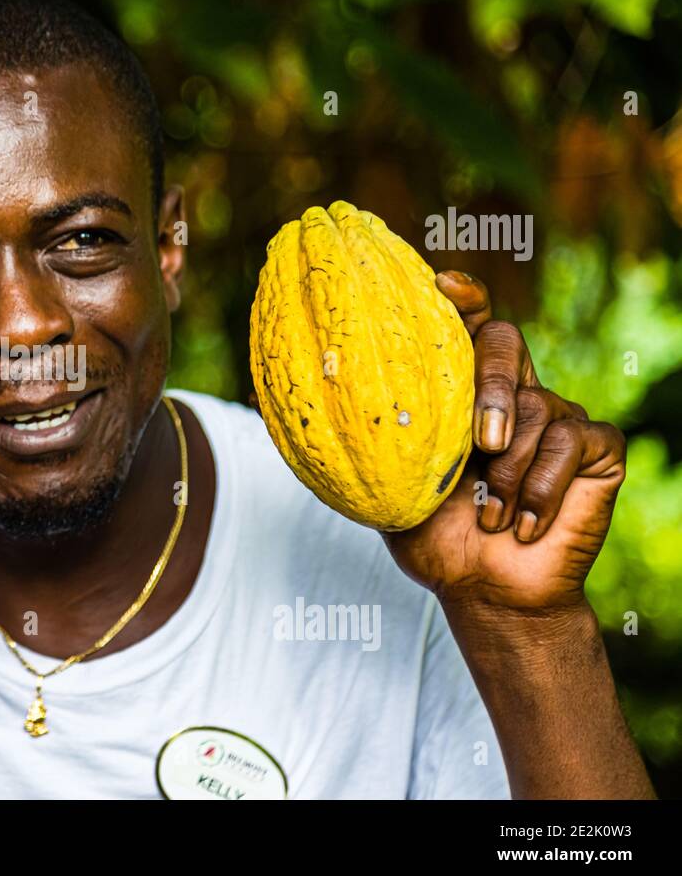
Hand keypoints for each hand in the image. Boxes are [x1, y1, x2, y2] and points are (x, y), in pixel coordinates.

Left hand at [383, 271, 625, 614]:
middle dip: (493, 384)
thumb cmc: (432, 537)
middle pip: (507, 342)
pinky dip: (543, 487)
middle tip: (481, 442)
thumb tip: (280, 390)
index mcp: (460, 392)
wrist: (484, 591)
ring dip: (508, 473)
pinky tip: (524, 524)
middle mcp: (510, 393)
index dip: (459, 297)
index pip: (466, 325)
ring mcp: (556, 417)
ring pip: (537, 406)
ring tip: (490, 515)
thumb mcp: (384, 483)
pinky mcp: (596, 449)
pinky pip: (574, 441)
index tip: (440, 284)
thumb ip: (362, 436)